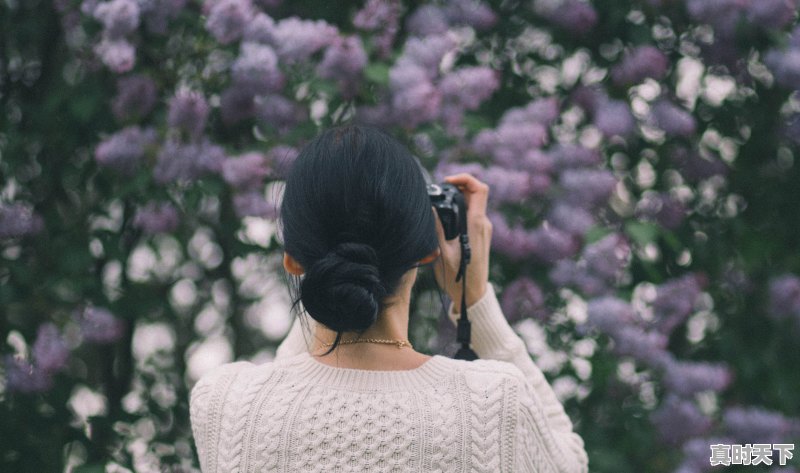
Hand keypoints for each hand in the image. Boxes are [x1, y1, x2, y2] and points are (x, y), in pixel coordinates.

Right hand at [431, 173, 491, 312]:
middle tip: (439, 192)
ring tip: (439, 204)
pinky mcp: (480, 234)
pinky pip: (471, 214)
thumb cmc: (457, 277)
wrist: (472, 294)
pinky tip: (445, 218)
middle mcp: (483, 224)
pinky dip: (459, 209)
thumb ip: (437, 229)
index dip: (465, 179)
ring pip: (472, 203)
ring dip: (457, 199)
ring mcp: (483, 229)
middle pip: (474, 193)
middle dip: (457, 187)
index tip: (448, 182)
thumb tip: (431, 208)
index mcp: (476, 225)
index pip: (479, 189)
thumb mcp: (442, 253)